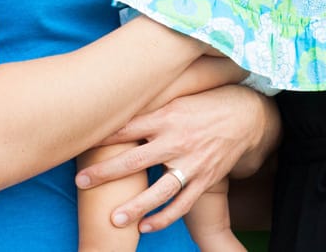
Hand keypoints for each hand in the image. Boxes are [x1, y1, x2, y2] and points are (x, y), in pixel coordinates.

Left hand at [74, 84, 269, 233]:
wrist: (247, 116)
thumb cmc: (206, 103)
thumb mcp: (178, 97)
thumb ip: (151, 107)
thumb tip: (117, 107)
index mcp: (168, 117)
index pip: (128, 128)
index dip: (102, 136)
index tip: (78, 142)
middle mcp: (178, 141)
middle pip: (136, 161)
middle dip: (106, 173)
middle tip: (81, 182)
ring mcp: (192, 163)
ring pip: (161, 191)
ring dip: (136, 206)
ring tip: (113, 219)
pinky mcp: (205, 180)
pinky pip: (183, 204)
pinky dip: (164, 218)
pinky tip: (145, 227)